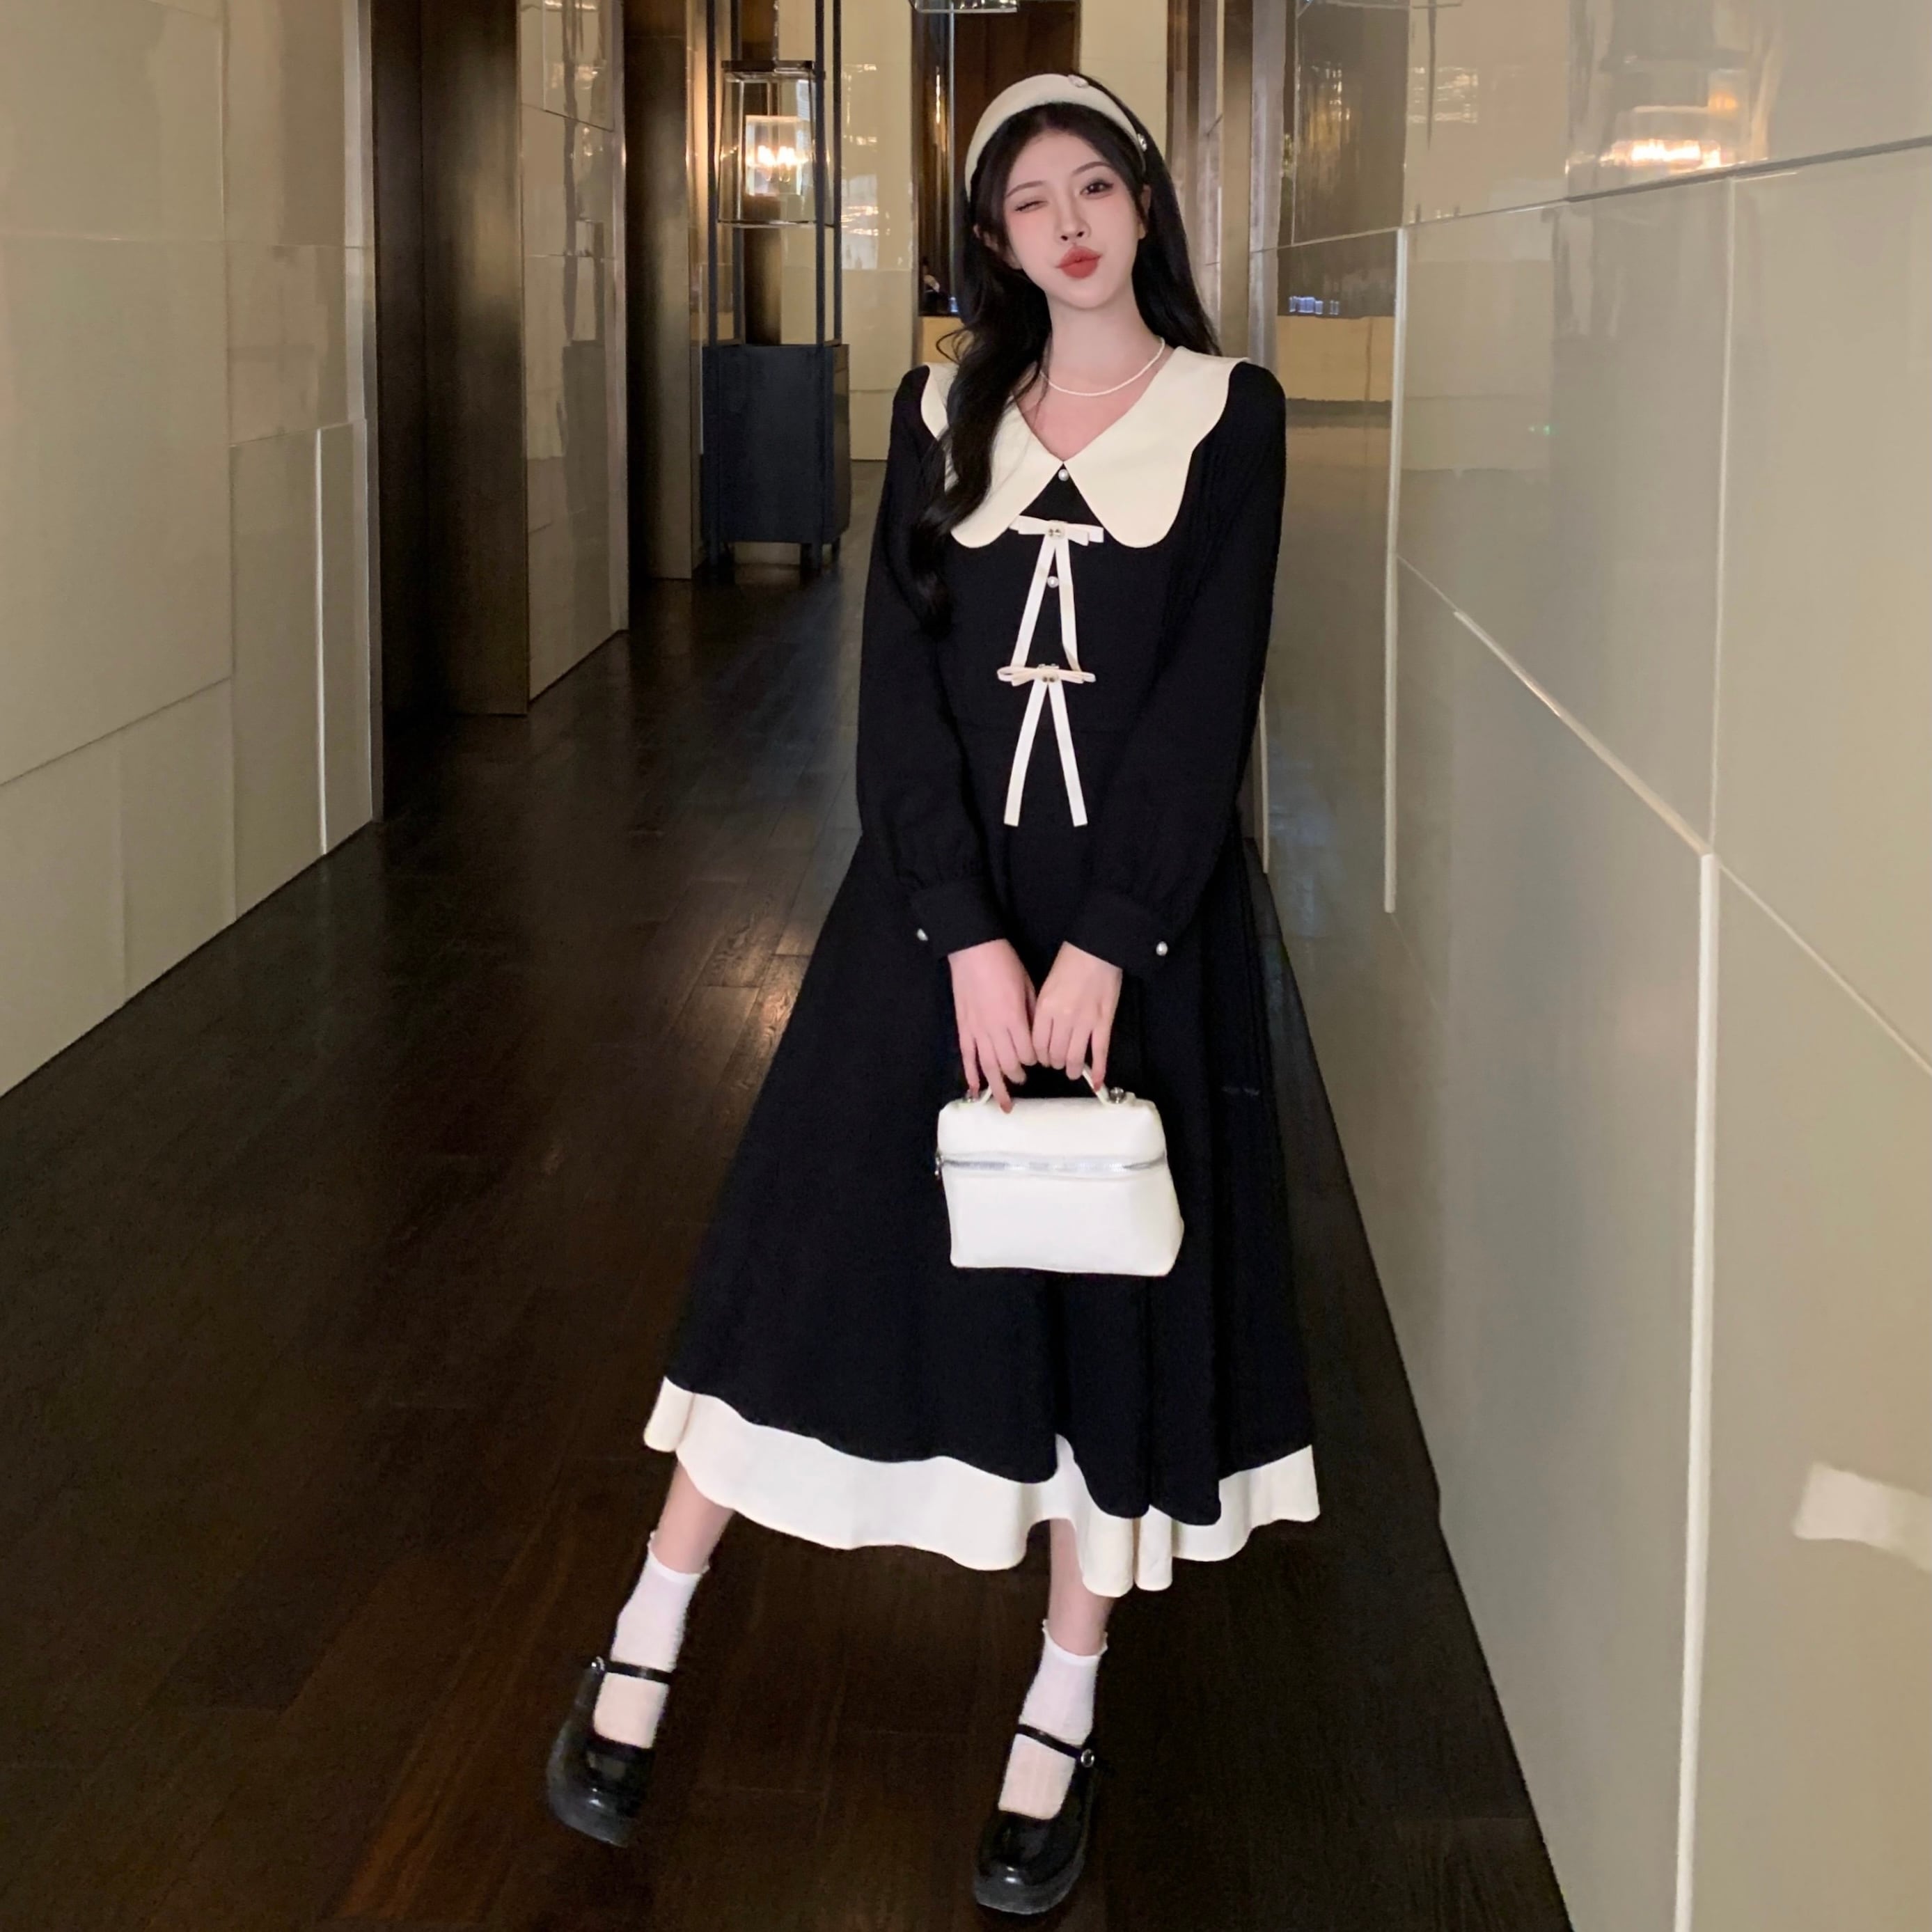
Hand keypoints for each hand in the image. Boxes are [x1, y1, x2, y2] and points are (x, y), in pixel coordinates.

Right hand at [949, 939, 1036, 1111]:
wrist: (973, 950)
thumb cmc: (1004, 964)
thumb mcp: (1027, 986)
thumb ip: (1031, 1014)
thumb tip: (1036, 1036)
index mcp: (1013, 1018)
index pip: (1027, 1053)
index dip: (1034, 1060)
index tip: (1037, 1059)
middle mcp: (994, 1030)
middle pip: (1009, 1064)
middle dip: (1018, 1075)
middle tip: (1024, 1079)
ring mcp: (976, 1031)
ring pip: (988, 1068)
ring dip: (998, 1088)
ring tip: (1005, 1105)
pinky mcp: (963, 1028)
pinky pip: (967, 1058)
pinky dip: (971, 1076)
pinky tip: (976, 1091)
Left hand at [1032, 943, 1122, 1086]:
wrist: (1097, 949)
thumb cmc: (1070, 962)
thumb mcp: (1046, 986)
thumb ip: (1043, 1011)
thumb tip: (1042, 1035)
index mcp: (1045, 1008)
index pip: (1037, 1046)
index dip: (1039, 1056)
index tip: (1042, 1057)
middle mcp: (1063, 1019)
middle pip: (1055, 1055)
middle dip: (1055, 1063)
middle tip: (1057, 1062)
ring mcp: (1086, 1022)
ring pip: (1075, 1058)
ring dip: (1073, 1069)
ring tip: (1073, 1070)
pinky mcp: (1105, 1022)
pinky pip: (1101, 1053)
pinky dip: (1099, 1070)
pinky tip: (1097, 1082)